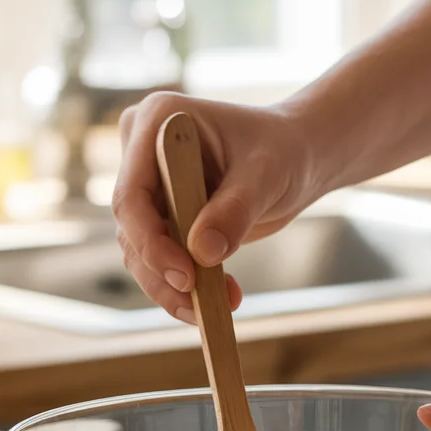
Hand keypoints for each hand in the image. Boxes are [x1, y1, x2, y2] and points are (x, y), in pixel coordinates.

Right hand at [112, 93, 319, 322]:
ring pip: (140, 250)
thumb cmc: (283, 151)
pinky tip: (219, 300)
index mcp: (158, 121)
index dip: (151, 241)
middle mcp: (142, 150)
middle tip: (202, 307)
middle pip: (132, 227)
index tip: (185, 276)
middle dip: (164, 273)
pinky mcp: (161, 213)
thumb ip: (235, 211)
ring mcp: (149, 184)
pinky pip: (159, 257)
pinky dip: (184, 285)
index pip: (132, 194)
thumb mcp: (266, 176)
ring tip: (218, 308)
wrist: (297, 157)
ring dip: (173, 288)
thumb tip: (203, 253)